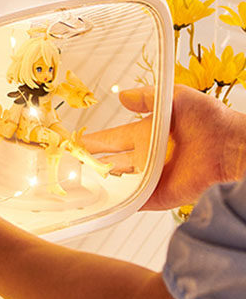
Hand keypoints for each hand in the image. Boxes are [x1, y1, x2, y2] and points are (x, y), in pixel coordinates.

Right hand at [82, 85, 245, 210]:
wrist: (228, 147)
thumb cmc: (211, 120)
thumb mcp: (177, 96)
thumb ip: (149, 96)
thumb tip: (123, 95)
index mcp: (148, 134)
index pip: (114, 139)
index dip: (96, 140)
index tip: (79, 141)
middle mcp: (146, 157)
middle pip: (111, 162)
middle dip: (92, 163)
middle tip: (72, 164)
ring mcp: (149, 178)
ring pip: (118, 183)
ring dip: (100, 184)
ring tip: (77, 185)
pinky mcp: (155, 196)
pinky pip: (131, 201)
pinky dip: (115, 203)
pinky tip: (98, 203)